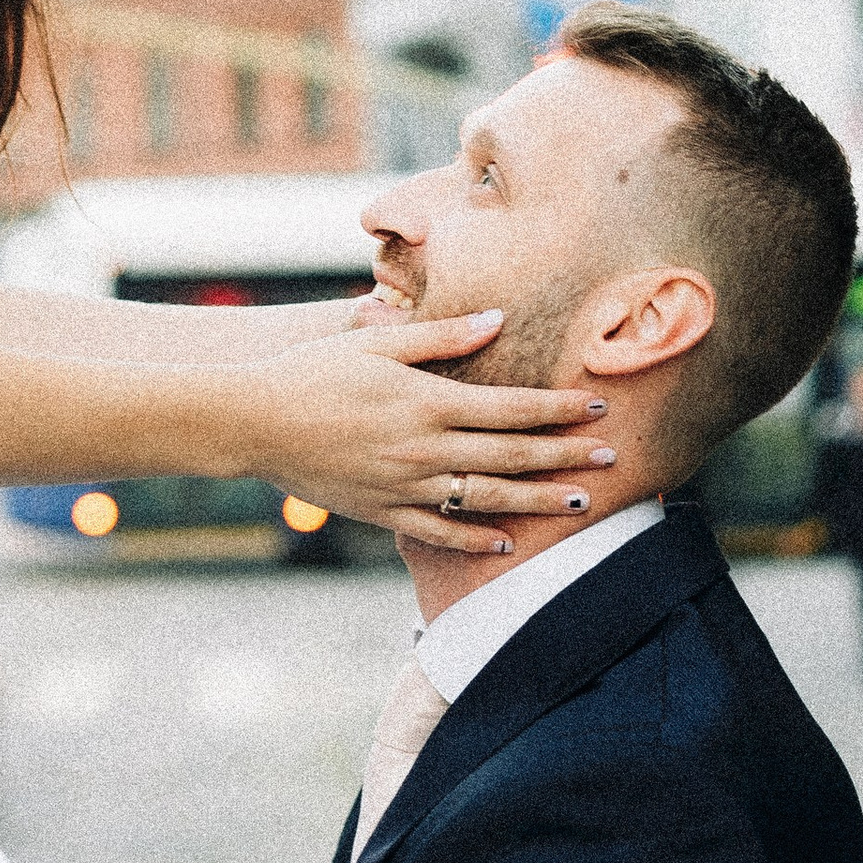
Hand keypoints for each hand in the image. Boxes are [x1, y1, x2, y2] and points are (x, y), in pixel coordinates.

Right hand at [238, 312, 611, 559]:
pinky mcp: (380, 511)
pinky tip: (506, 542)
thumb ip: (441, 336)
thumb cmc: (312, 371)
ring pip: (486, 498)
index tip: (595, 408)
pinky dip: (475, 539)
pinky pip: (438, 532)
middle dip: (565, 457)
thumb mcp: (376, 341)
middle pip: (511, 456)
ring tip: (581, 504)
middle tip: (611, 458)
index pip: (510, 408)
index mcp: (426, 400)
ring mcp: (403, 485)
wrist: (251, 421)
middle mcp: (423, 447)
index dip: (557, 409)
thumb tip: (498, 320)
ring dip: (538, 502)